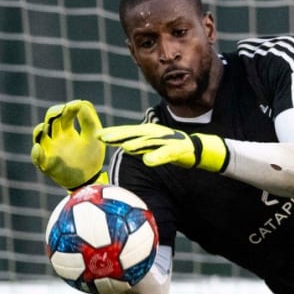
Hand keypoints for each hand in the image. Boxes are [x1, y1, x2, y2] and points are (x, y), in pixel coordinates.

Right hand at [31, 100, 106, 189]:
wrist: (91, 179)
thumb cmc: (90, 156)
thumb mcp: (93, 136)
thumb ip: (89, 120)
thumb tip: (81, 102)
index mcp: (66, 130)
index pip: (63, 115)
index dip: (68, 108)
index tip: (76, 104)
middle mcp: (55, 138)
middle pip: (49, 121)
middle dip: (54, 114)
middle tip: (61, 110)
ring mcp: (49, 151)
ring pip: (39, 137)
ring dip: (40, 131)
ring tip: (45, 127)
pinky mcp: (47, 165)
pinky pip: (38, 159)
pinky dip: (36, 154)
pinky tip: (38, 148)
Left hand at [98, 123, 228, 171]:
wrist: (196, 149)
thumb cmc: (170, 147)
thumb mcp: (152, 145)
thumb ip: (138, 145)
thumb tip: (121, 145)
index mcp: (148, 132)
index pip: (128, 131)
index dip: (113, 133)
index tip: (97, 136)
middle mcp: (156, 133)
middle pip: (135, 133)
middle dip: (119, 134)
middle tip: (104, 138)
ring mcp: (167, 140)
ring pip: (149, 142)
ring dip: (138, 144)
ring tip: (125, 148)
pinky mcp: (177, 149)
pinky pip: (166, 153)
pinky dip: (157, 156)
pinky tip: (148, 161)